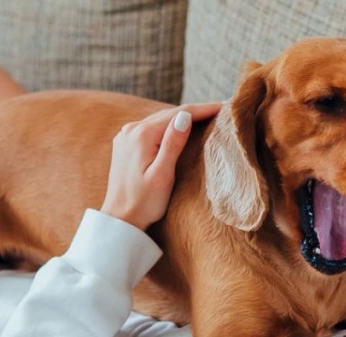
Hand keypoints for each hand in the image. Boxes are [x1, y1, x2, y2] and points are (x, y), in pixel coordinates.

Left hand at [99, 102, 221, 229]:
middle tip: (220, 110)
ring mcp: (126, 136)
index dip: (203, 109)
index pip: (178, 114)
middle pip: (169, 114)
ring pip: (160, 120)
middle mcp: (131, 129)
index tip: (224, 106)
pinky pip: (151, 129)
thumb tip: (185, 116)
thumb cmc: (143, 203)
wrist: (120, 220)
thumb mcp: (162, 175)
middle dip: (194, 111)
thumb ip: (172, 144)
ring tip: (206, 116)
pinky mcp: (125, 144)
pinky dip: (168, 127)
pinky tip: (181, 129)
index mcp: (142, 135)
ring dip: (182, 118)